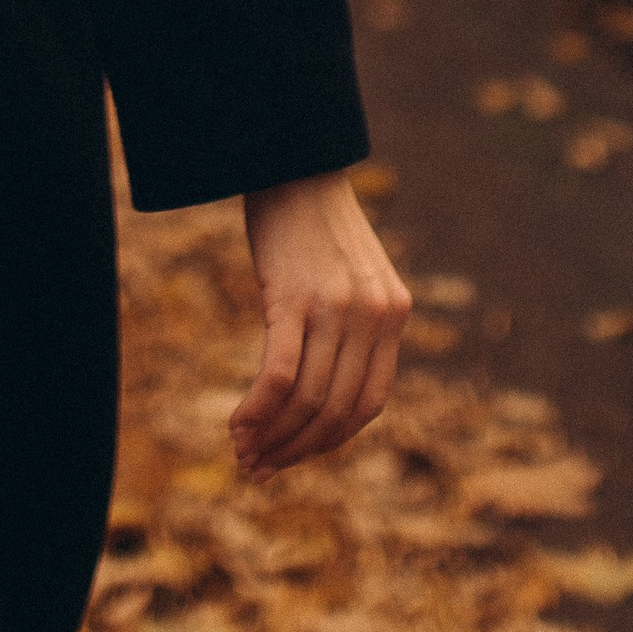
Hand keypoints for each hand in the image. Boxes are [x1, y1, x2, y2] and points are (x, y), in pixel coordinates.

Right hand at [230, 170, 412, 478]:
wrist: (291, 162)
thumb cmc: (313, 222)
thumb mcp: (351, 276)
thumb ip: (354, 326)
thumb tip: (324, 392)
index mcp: (395, 314)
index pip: (368, 405)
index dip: (329, 441)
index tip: (296, 457)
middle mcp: (374, 316)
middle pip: (335, 410)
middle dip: (296, 450)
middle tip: (260, 469)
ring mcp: (337, 309)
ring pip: (307, 400)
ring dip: (272, 437)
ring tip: (243, 454)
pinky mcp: (295, 299)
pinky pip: (278, 374)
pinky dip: (257, 410)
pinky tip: (238, 425)